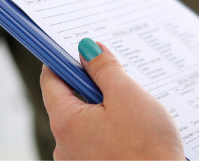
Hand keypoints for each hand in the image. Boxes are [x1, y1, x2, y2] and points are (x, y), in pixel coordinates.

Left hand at [40, 39, 184, 159]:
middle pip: (69, 100)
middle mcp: (64, 145)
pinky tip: (134, 128)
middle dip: (92, 83)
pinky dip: (110, 128)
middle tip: (118, 76)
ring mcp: (78, 160)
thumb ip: (104, 68)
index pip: (51, 79)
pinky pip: (96, 139)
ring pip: (85, 120)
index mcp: (66, 122)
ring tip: (134, 108)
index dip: (65, 58)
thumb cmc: (147, 148)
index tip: (80, 47)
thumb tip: (89, 49)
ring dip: (104, 108)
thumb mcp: (127, 96)